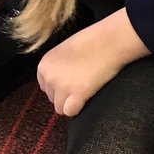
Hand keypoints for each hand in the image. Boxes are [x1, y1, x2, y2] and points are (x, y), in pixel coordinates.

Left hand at [36, 9, 150, 115]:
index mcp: (44, 65)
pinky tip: (86, 97)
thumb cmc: (91, 42)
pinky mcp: (77, 94)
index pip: (45, 87)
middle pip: (52, 98)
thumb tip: (58, 82)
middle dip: (65, 94)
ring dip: (71, 103)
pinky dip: (78, 108)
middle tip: (81, 83)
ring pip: (60, 108)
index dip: (59, 86)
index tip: (71, 80)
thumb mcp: (64, 51)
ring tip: (85, 90)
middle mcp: (49, 76)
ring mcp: (62, 86)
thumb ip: (57, 66)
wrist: (109, 41)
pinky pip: (70, 112)